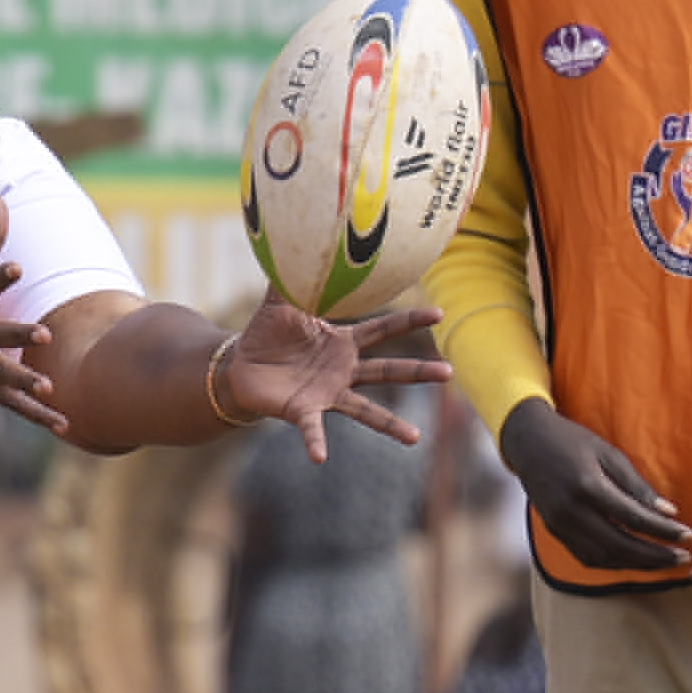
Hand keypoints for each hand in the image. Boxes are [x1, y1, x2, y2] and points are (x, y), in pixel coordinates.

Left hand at [207, 298, 448, 461]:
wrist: (241, 367)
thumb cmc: (266, 333)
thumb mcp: (278, 300)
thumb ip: (289, 274)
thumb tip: (293, 234)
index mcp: (342, 342)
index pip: (383, 329)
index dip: (410, 321)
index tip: (439, 315)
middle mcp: (343, 370)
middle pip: (388, 371)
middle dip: (418, 372)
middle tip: (450, 374)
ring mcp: (327, 394)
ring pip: (366, 409)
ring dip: (390, 425)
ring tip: (414, 438)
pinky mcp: (304, 411)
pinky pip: (313, 429)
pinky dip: (316, 442)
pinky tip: (320, 458)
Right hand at [500, 403, 691, 575]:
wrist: (528, 442)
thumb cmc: (573, 441)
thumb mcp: (609, 453)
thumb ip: (637, 485)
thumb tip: (668, 512)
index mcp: (587, 486)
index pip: (633, 518)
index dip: (663, 530)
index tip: (688, 535)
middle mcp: (571, 511)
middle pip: (620, 545)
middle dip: (654, 556)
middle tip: (684, 557)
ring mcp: (560, 525)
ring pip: (603, 557)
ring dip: (637, 565)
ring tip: (665, 563)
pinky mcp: (555, 532)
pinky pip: (587, 557)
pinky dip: (615, 563)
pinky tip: (636, 561)